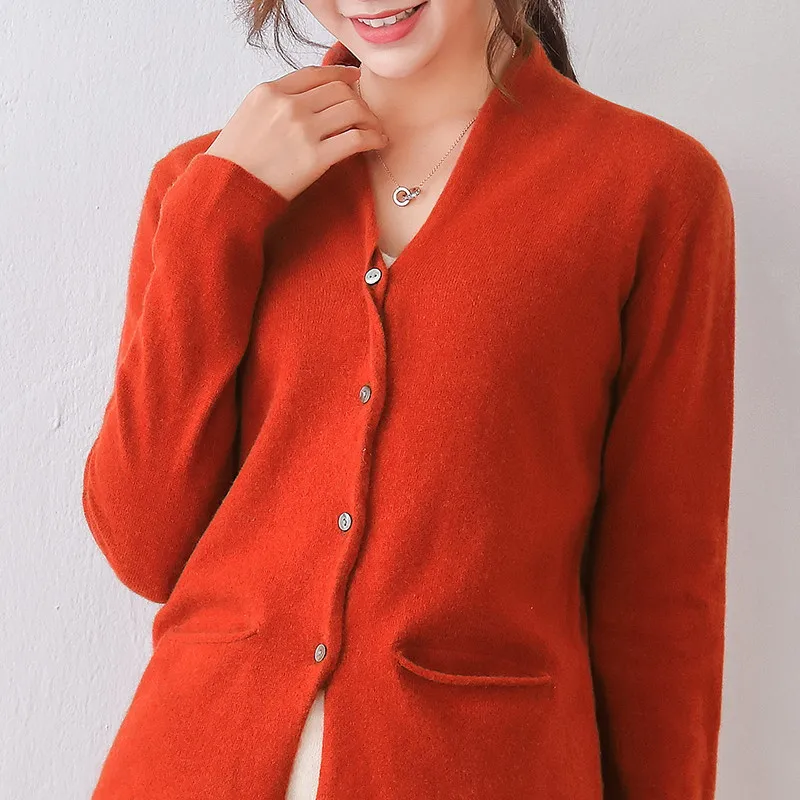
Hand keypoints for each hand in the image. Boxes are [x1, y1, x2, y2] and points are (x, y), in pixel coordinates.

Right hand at [206, 65, 387, 202]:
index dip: (340, 74)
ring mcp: (303, 130)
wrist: (227, 188)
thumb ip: (276, 105)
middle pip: (339, 90)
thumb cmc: (235, 160)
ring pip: (352, 110)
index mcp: (270, 91)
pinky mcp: (315, 158)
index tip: (354, 80)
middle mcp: (288, 105)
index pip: (315, 74)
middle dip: (359, 100)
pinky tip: (377, 144)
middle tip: (367, 115)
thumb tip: (307, 104)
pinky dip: (373, 139)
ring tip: (375, 131)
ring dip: (370, 119)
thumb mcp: (248, 116)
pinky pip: (356, 139)